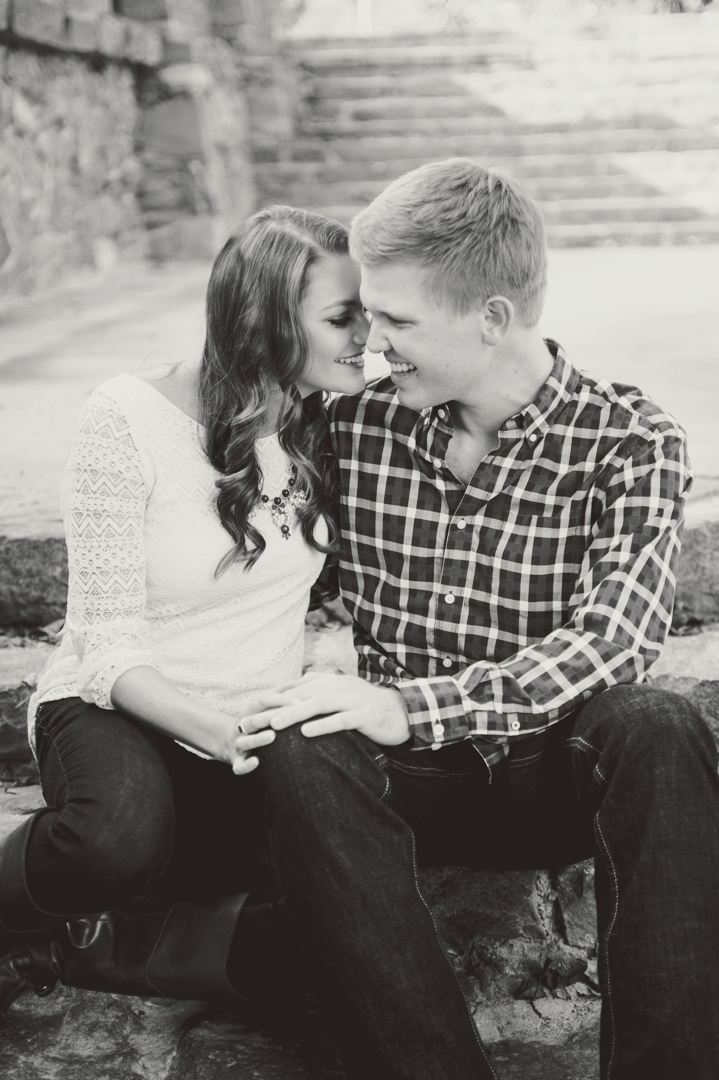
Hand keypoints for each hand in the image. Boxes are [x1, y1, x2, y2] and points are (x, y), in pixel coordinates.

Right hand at [225, 691, 298, 774]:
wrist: (230, 743)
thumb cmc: (256, 722)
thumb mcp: (263, 707)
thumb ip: (280, 694)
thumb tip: (300, 680)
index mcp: (250, 711)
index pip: (263, 701)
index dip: (281, 700)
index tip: (300, 702)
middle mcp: (242, 725)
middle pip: (254, 719)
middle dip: (269, 717)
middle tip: (288, 715)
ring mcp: (238, 743)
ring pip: (244, 741)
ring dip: (258, 739)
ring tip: (272, 737)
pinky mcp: (236, 761)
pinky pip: (239, 765)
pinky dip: (246, 765)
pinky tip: (256, 762)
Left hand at [240, 672, 410, 745]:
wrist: (402, 712)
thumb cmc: (366, 707)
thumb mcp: (340, 695)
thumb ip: (318, 692)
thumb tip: (291, 694)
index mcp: (330, 682)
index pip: (295, 688)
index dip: (272, 699)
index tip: (250, 711)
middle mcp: (339, 686)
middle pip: (300, 695)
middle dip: (274, 707)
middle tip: (253, 720)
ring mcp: (352, 700)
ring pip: (318, 704)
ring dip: (294, 714)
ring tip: (274, 724)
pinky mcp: (364, 715)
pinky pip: (340, 720)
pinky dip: (322, 725)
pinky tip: (306, 733)